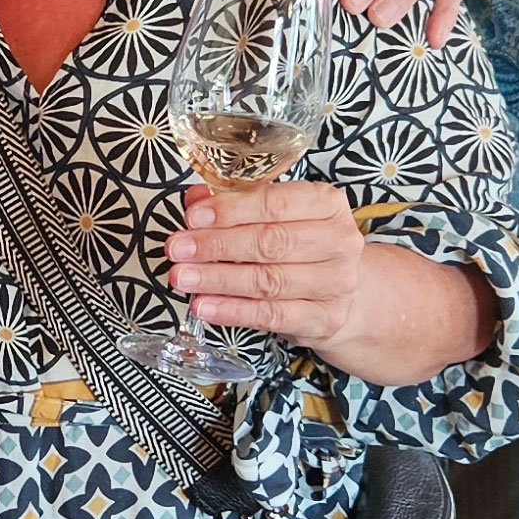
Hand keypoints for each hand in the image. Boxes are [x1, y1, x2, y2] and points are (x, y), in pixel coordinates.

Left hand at [165, 181, 362, 347]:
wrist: (340, 293)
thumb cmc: (300, 244)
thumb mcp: (274, 214)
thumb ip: (235, 201)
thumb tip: (196, 199)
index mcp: (326, 204)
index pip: (274, 202)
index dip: (229, 210)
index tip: (193, 217)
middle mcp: (338, 242)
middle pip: (269, 242)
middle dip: (216, 245)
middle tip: (178, 248)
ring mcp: (335, 284)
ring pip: (267, 281)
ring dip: (218, 279)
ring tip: (183, 277)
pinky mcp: (324, 319)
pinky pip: (271, 316)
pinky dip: (233, 311)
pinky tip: (204, 305)